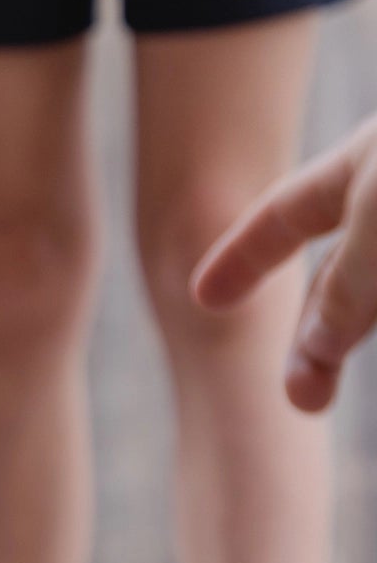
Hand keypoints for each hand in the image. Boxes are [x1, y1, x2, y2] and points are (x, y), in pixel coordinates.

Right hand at [193, 120, 376, 412]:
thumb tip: (321, 345)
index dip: (240, 257)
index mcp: (366, 162)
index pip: (283, 214)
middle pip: (343, 275)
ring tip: (320, 395)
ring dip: (345, 347)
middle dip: (316, 339)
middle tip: (303, 400)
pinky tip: (359, 342)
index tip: (202, 297)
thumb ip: (350, 284)